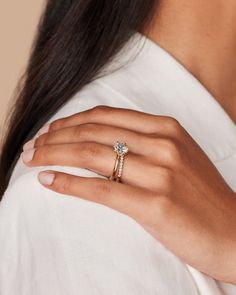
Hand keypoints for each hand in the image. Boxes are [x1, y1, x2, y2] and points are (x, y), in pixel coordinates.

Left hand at [21, 105, 235, 283]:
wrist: (232, 230)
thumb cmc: (201, 195)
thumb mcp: (176, 154)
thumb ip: (142, 142)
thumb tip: (99, 140)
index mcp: (166, 128)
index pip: (105, 115)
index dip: (70, 121)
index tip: (49, 131)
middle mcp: (163, 144)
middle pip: (93, 132)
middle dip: (55, 137)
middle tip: (33, 146)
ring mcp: (160, 174)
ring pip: (92, 155)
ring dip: (54, 155)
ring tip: (33, 161)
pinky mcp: (155, 205)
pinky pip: (100, 189)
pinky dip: (69, 183)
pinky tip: (49, 181)